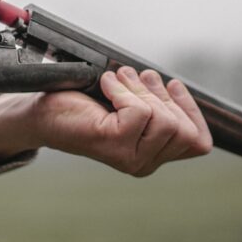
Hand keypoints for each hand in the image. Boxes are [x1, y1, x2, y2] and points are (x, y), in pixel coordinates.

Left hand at [0, 67, 212, 175]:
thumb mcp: (129, 106)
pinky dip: (124, 89)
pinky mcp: (113, 144)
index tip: (171, 85)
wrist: (43, 114)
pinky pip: (139, 111)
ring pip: (164, 119)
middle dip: (162, 95)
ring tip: (120, 79)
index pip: (198, 143)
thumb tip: (175, 86)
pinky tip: (107, 85)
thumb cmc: (84, 105)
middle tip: (137, 77)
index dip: (191, 110)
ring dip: (142, 89)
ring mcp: (129, 158)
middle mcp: (143, 164)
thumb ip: (153, 104)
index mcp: (151, 157)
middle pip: (183, 128)